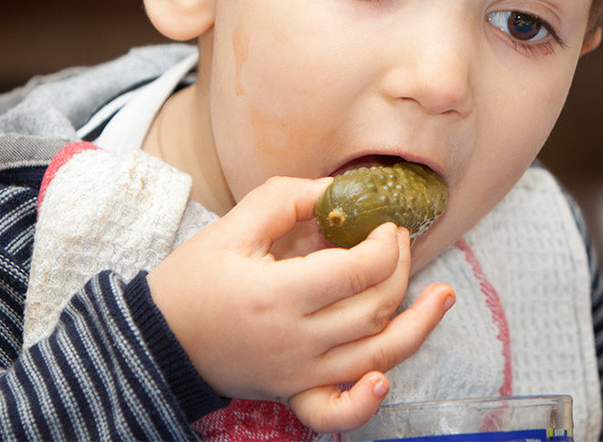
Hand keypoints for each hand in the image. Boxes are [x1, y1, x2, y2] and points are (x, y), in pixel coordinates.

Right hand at [146, 176, 453, 432]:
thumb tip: (335, 190)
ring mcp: (296, 374)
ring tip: (444, 298)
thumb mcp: (232, 226)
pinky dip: (367, 402)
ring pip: (375, 358)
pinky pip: (336, 412)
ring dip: (417, 328)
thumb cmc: (192, 280)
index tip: (387, 224)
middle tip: (400, 241)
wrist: (158, 339)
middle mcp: (296, 342)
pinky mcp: (292, 393)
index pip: (356, 273)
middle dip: (400, 270)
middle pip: (373, 311)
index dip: (384, 245)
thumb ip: (285, 199)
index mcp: (278, 296)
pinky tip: (386, 379)